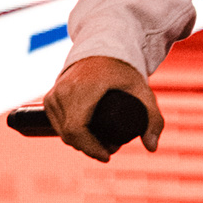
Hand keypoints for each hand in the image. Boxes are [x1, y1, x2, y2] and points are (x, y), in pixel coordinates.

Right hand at [43, 54, 164, 160]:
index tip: (107, 155)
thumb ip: (153, 118)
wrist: (103, 47)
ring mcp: (54, 93)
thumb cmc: (123, 69)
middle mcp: (64, 90)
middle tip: (110, 149)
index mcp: (84, 87)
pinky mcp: (49, 97)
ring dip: (79, 143)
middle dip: (89, 148)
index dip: (90, 148)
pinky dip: (68, 134)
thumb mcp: (142, 90)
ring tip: (101, 143)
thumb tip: (151, 147)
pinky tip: (83, 137)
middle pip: (70, 133)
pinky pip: (56, 123)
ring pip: (62, 131)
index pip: (77, 128)